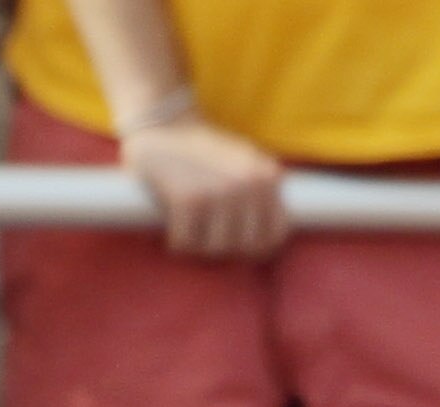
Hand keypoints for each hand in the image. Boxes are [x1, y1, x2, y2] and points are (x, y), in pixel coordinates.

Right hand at [123, 113, 286, 257]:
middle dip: (223, 245)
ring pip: (214, 250)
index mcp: (267, 176)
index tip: (235, 239)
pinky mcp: (189, 200)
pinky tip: (174, 219)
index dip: (253, 246)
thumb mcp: (245, 164)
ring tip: (191, 221)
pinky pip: (186, 243)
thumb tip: (268, 244)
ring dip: (198, 243)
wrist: (166, 123)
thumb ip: (261, 196)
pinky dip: (176, 238)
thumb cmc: (205, 153)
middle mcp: (248, 184)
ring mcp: (220, 192)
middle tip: (207, 228)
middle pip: (242, 248)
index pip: (273, 236)